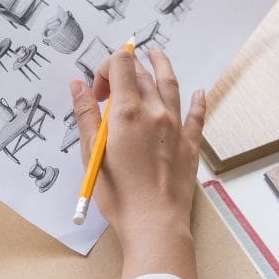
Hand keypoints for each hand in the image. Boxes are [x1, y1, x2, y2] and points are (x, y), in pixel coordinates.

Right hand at [71, 49, 205, 278]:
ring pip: (171, 85)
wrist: (155, 223)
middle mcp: (155, 112)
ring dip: (163, 66)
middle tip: (112, 87)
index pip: (121, 64)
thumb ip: (86, 116)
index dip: (105, 67)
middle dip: (126, 69)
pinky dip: (198, 100)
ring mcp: (176, 127)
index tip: (97, 92)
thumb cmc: (119, 194)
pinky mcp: (189, 145)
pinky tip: (200, 92)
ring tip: (157, 55)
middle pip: (143, 73)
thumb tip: (79, 85)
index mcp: (128, 112)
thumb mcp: (92, 154)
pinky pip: (197, 115)